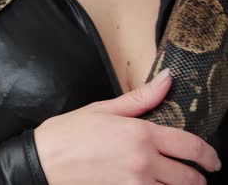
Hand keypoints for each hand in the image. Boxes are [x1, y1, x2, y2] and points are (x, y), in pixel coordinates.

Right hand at [34, 69, 220, 184]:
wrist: (43, 160)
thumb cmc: (69, 133)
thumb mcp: (104, 109)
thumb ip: (141, 98)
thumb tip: (167, 80)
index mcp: (141, 134)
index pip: (191, 147)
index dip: (209, 156)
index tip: (212, 161)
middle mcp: (143, 161)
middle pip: (190, 178)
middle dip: (198, 178)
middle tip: (195, 176)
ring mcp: (135, 184)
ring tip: (173, 183)